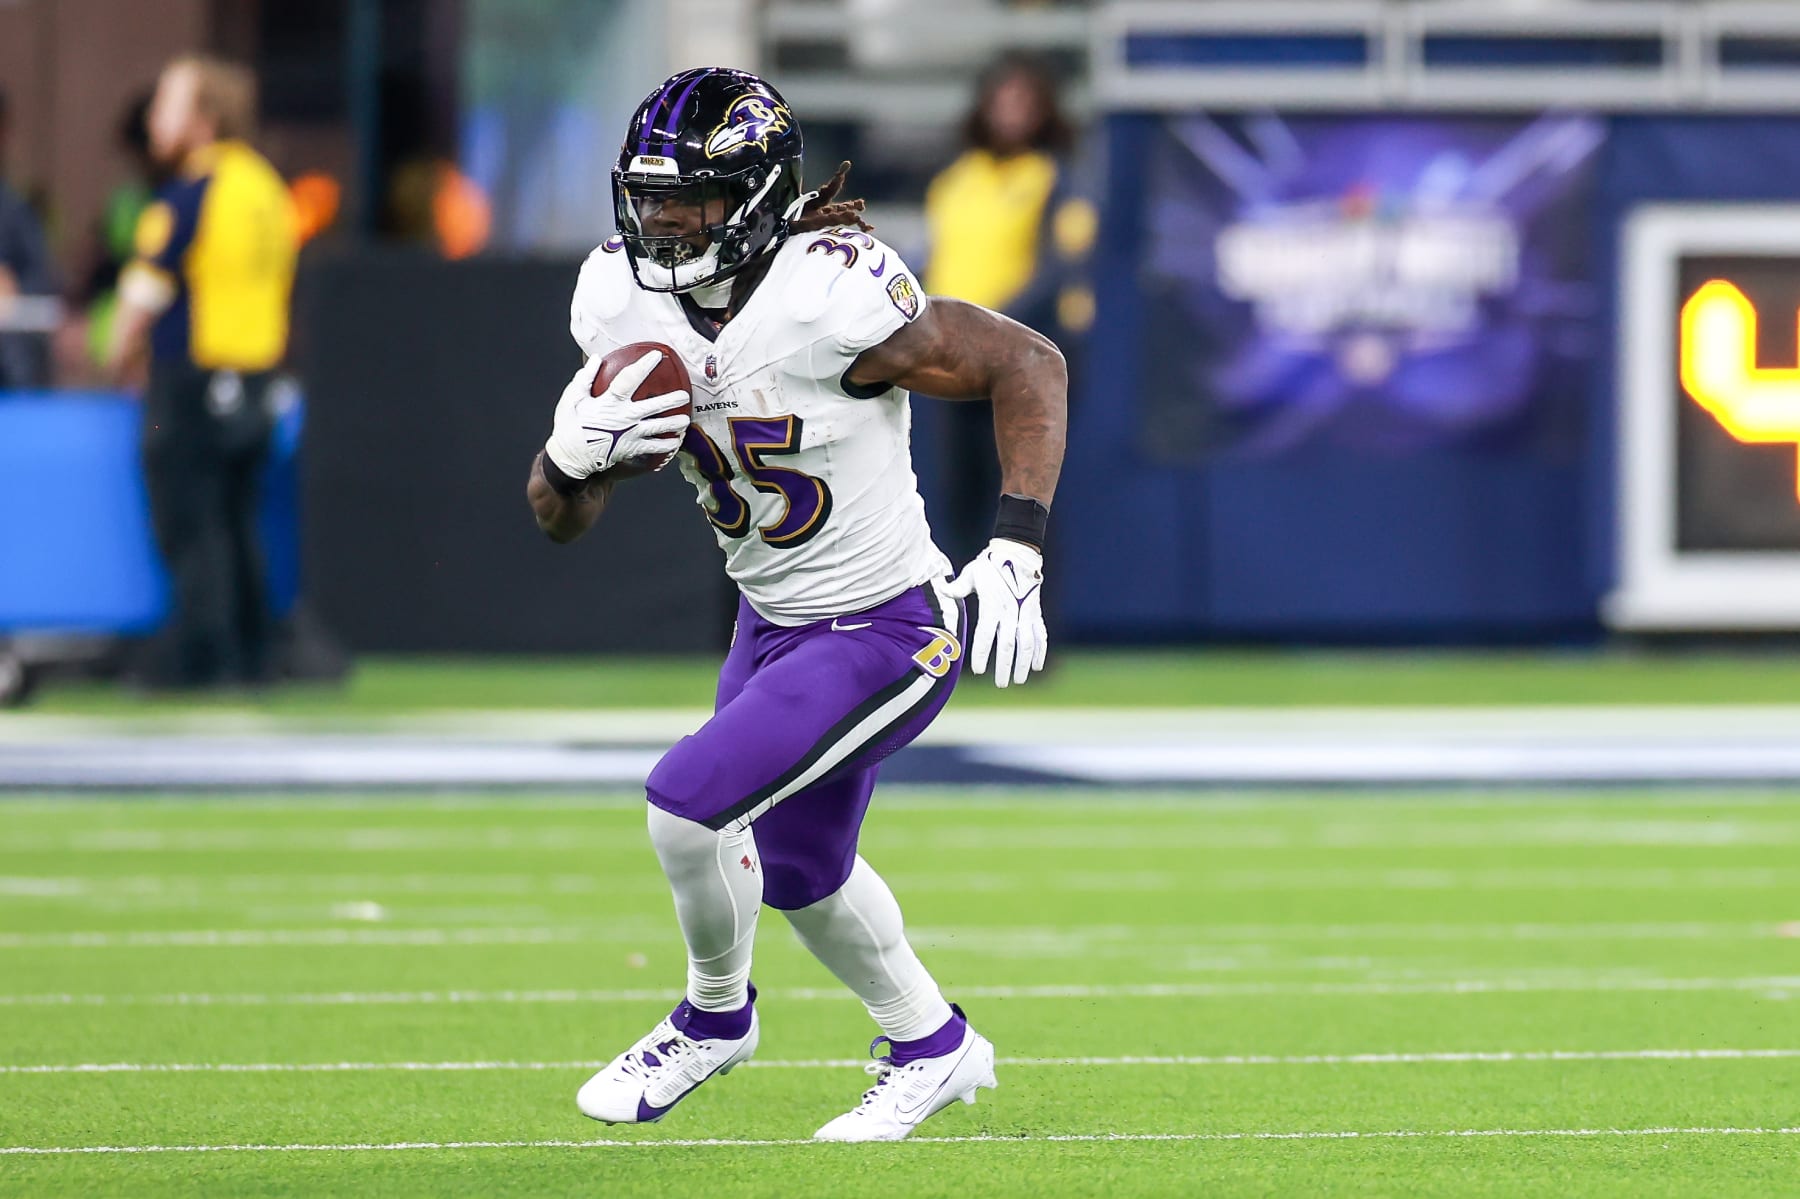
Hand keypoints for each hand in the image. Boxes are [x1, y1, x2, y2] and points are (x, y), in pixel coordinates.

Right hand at [544, 350, 689, 479]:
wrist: (570, 458)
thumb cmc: (570, 426)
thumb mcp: (572, 398)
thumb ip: (585, 377)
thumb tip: (597, 358)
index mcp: (610, 402)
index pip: (630, 379)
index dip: (644, 366)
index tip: (657, 356)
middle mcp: (624, 418)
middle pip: (653, 406)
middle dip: (670, 400)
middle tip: (684, 395)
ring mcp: (630, 435)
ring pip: (658, 428)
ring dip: (674, 424)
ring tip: (685, 421)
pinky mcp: (632, 449)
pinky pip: (653, 448)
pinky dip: (666, 446)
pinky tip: (675, 443)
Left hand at [942, 538, 1046, 687]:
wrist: (1017, 552)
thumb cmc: (990, 564)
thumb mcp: (972, 573)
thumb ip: (957, 587)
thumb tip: (941, 590)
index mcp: (991, 605)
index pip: (985, 635)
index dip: (982, 654)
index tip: (978, 671)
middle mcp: (1010, 612)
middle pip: (1008, 645)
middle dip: (1004, 666)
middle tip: (1000, 684)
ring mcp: (1025, 613)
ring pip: (1027, 643)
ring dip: (1024, 663)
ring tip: (1019, 680)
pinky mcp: (1035, 612)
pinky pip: (1040, 634)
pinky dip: (1041, 651)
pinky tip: (1037, 666)